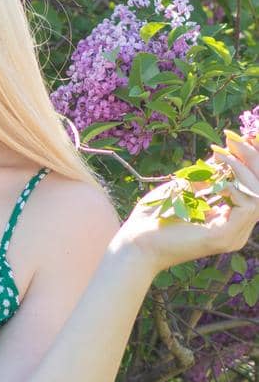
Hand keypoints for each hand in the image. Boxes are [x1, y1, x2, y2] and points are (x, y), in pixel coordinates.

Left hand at [119, 128, 258, 274]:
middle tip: (236, 138)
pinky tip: (219, 175)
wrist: (135, 243)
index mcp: (228, 221)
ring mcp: (232, 235)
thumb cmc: (154, 218)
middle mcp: (235, 230)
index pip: (253, 189)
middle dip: (252, 159)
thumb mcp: (185, 187)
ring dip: (243, 168)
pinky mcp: (223, 236)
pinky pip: (247, 205)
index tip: (244, 138)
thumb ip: (207, 175)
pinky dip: (236, 184)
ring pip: (258, 195)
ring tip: (224, 153)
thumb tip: (224, 153)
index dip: (252, 162)